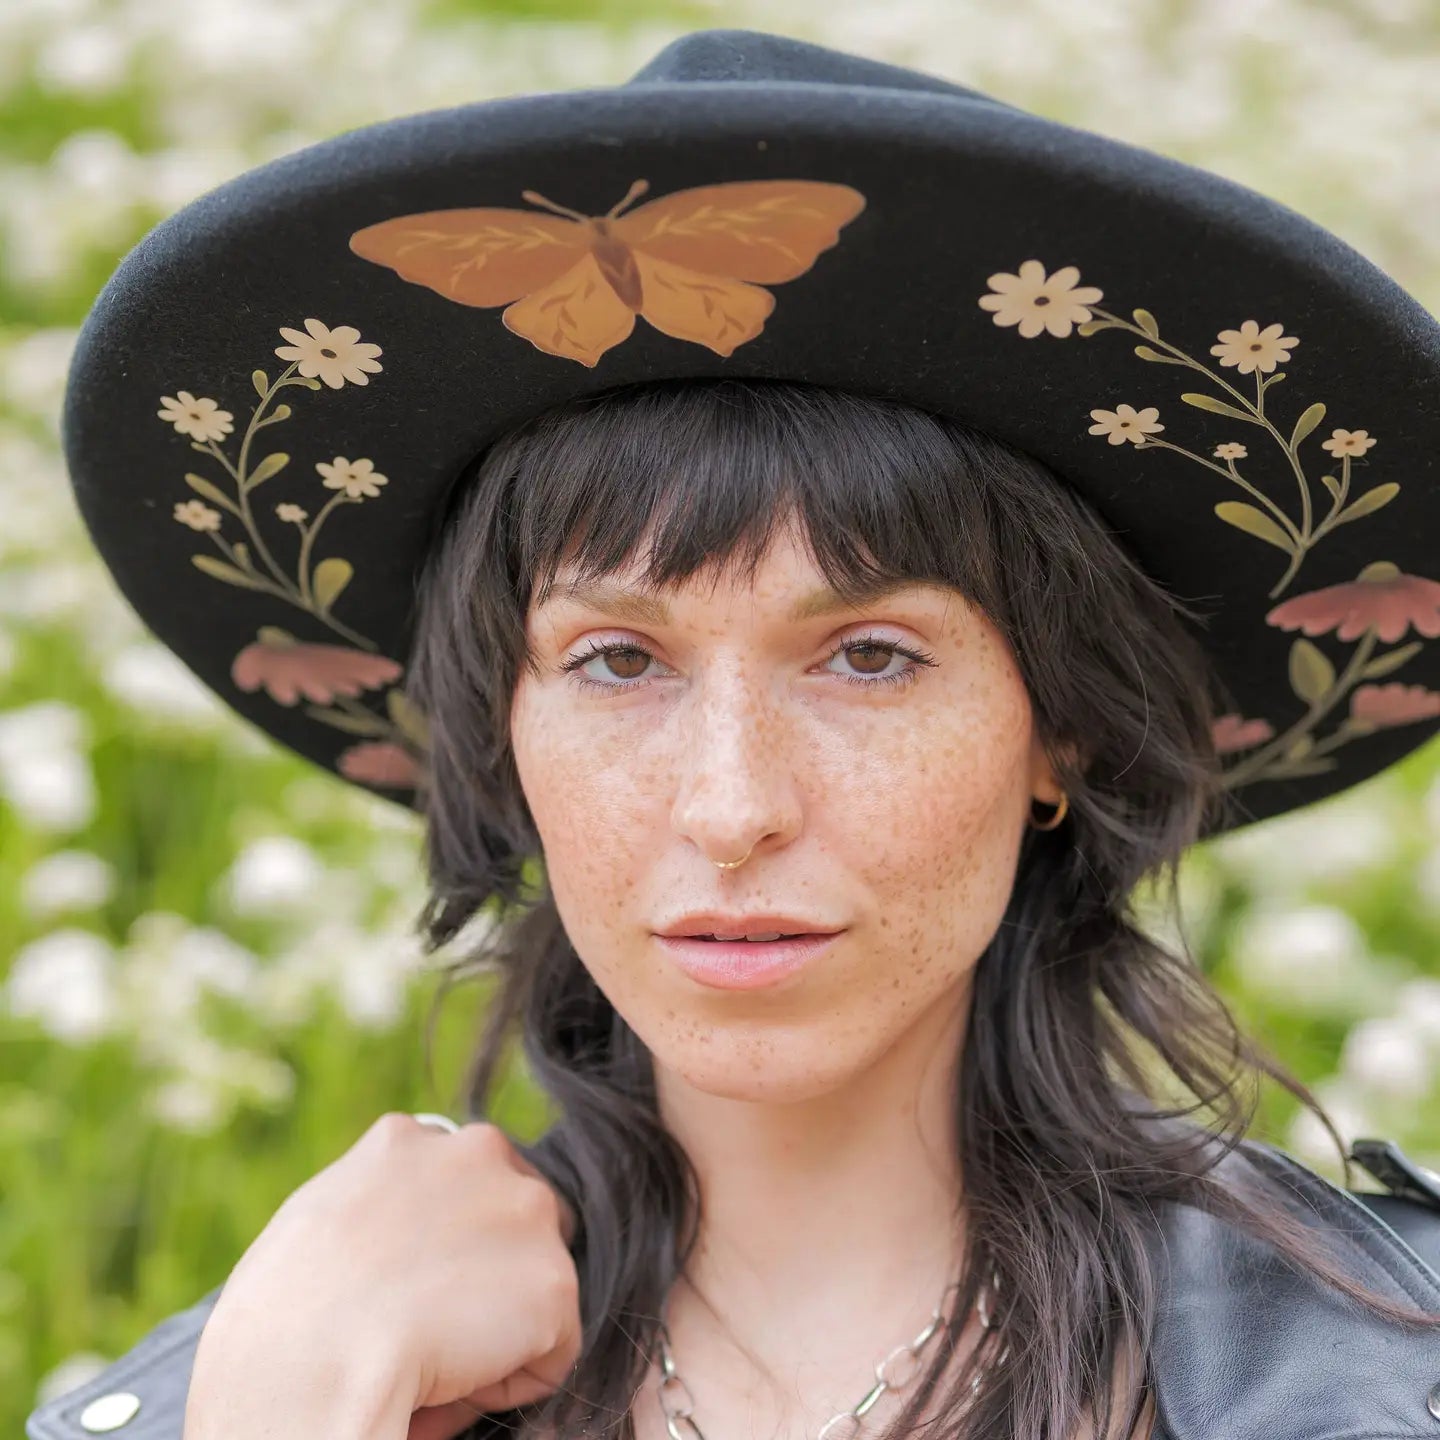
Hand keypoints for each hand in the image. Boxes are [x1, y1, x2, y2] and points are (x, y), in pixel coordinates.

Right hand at [183, 1113, 581, 1439]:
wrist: (306, 1365)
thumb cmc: (278, 1320)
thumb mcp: (309, 1227)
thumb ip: (369, 1212)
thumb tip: (394, 1254)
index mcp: (405, 1139)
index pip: (454, 1178)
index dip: (437, 1243)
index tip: (402, 1287)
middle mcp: (477, 1152)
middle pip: (510, 1217)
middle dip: (486, 1271)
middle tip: (427, 1329)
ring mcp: (524, 1210)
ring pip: (531, 1282)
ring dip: (498, 1327)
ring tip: (431, 1362)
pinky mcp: (554, 1281)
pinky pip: (550, 1350)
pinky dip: (508, 1383)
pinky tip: (450, 1386)